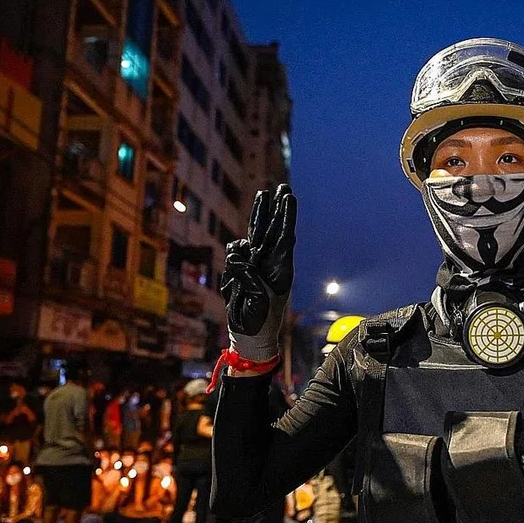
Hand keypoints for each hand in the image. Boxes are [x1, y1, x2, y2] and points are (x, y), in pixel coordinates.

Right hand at [221, 184, 296, 361]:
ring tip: (264, 197)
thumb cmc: (259, 320)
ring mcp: (255, 266)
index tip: (288, 196)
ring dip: (258, 218)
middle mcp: (270, 263)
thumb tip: (239, 254)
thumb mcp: (256, 297)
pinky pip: (235, 254)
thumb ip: (247, 274)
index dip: (285, 215)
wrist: (248, 335)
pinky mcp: (241, 271)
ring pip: (254, 236)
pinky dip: (234, 258)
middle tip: (281, 187)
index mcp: (281, 269)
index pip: (284, 236)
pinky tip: (238, 275)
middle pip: (272, 229)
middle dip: (276, 208)